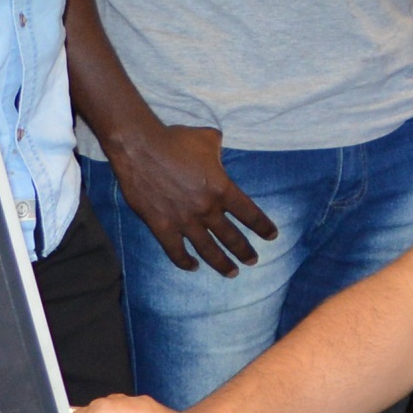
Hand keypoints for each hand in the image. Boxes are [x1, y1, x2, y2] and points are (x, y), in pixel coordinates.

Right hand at [108, 121, 275, 273]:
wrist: (140, 147)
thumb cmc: (175, 140)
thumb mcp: (208, 139)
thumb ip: (219, 149)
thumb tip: (220, 149)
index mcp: (221, 189)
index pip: (250, 214)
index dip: (263, 226)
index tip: (271, 236)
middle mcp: (206, 209)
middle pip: (232, 237)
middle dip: (245, 251)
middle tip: (253, 260)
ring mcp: (184, 221)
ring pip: (208, 250)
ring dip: (222, 264)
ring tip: (232, 272)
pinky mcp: (161, 227)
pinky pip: (176, 252)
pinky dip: (185, 262)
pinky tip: (193, 266)